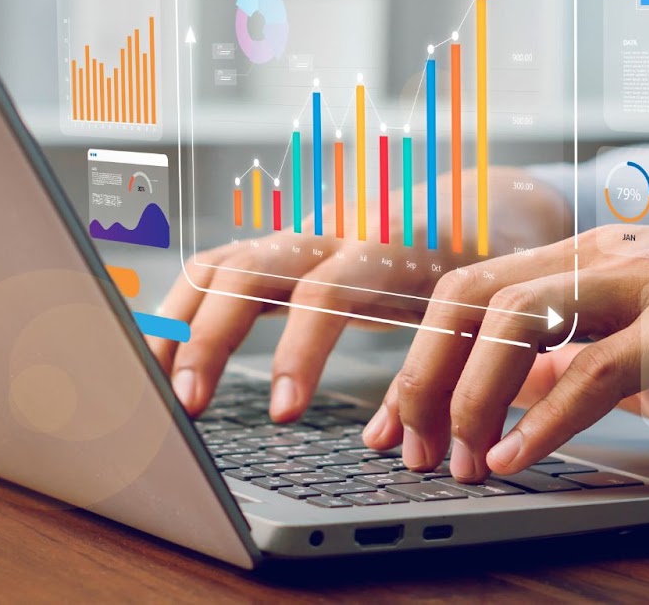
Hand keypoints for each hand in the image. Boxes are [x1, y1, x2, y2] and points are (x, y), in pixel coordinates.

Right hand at [148, 167, 571, 419]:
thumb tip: (400, 447)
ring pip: (221, 264)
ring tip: (154, 389)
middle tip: (187, 408)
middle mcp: (335, 233)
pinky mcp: (285, 252)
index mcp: (392, 247)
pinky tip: (160, 357)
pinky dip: (183, 311)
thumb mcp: (484, 315)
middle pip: (249, 269)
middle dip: (209, 339)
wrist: (495, 202)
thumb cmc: (493, 266)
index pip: (327, 290)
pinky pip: (219, 271)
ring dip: (178, 324)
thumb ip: (446, 373)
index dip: (298, 350)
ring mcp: (302, 238)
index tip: (283, 413)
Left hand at [364, 223, 648, 481]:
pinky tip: (512, 462)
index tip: (395, 416)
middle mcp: (604, 260)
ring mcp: (642, 288)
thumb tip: (517, 394)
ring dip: (466, 401)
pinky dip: (538, 426)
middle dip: (419, 374)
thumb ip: (584, 358)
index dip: (419, 354)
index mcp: (590, 258)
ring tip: (453, 461)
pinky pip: (588, 376)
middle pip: (468, 299)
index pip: (471, 291)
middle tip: (399, 442)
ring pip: (512, 327)